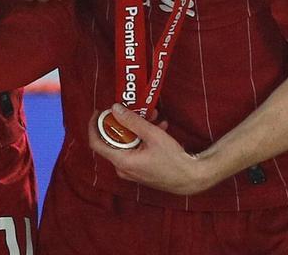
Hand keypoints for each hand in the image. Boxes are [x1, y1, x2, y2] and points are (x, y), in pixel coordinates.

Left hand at [88, 105, 213, 194]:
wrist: (193, 179)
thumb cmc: (174, 160)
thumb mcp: (153, 136)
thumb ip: (132, 121)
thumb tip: (114, 108)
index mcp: (122, 161)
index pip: (96, 143)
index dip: (94, 125)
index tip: (99, 112)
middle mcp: (123, 168)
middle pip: (114, 141)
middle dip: (124, 123)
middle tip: (133, 110)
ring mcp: (132, 171)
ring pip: (128, 144)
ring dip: (138, 129)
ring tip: (153, 116)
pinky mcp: (141, 171)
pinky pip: (136, 150)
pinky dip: (144, 138)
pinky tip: (160, 127)